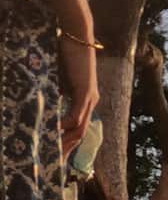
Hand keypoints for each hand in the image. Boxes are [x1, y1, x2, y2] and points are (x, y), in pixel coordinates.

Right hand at [56, 36, 96, 155]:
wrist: (77, 37)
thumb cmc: (66, 54)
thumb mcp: (59, 78)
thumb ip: (56, 91)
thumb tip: (44, 101)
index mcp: (85, 100)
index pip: (79, 127)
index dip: (70, 141)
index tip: (59, 153)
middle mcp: (91, 103)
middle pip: (81, 133)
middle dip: (69, 148)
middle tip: (56, 162)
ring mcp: (90, 98)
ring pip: (81, 127)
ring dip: (67, 140)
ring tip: (54, 151)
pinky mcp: (86, 92)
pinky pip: (76, 114)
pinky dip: (67, 124)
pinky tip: (56, 131)